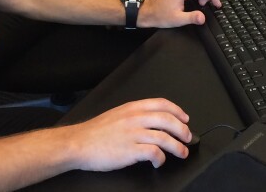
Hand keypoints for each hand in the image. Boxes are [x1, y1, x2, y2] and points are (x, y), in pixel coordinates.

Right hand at [69, 98, 193, 170]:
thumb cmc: (95, 132)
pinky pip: (154, 153)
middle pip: (167, 120)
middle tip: (188, 137)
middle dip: (182, 130)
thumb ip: (134, 114)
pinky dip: (161, 158)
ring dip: (177, 146)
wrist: (78, 143)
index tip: (185, 118)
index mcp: (132, 108)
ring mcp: (133, 134)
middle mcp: (135, 118)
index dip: (177, 111)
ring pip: (164, 137)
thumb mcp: (117, 114)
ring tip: (182, 153)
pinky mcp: (130, 151)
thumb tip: (153, 120)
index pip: (162, 104)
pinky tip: (159, 162)